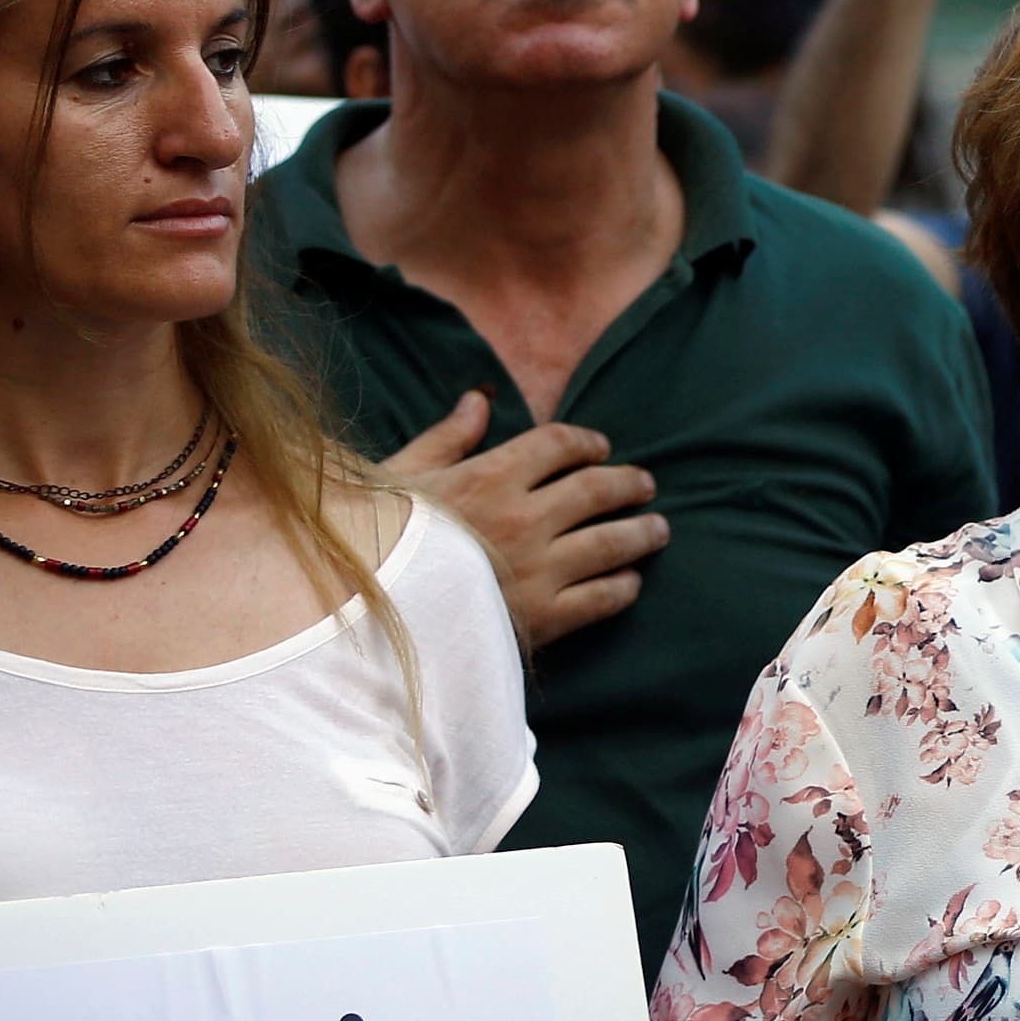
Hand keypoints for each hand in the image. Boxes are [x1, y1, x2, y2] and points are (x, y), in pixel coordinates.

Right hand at [384, 389, 668, 646]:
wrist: (361, 620)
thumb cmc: (373, 545)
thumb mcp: (399, 480)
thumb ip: (446, 439)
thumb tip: (477, 400)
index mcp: (489, 477)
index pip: (558, 444)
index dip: (586, 443)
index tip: (600, 448)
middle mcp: (523, 518)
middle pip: (597, 490)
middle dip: (628, 484)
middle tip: (646, 485)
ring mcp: (537, 570)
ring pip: (611, 542)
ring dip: (641, 533)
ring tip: (658, 529)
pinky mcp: (540, 619)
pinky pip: (599, 599)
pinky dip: (622, 587)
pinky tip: (630, 582)